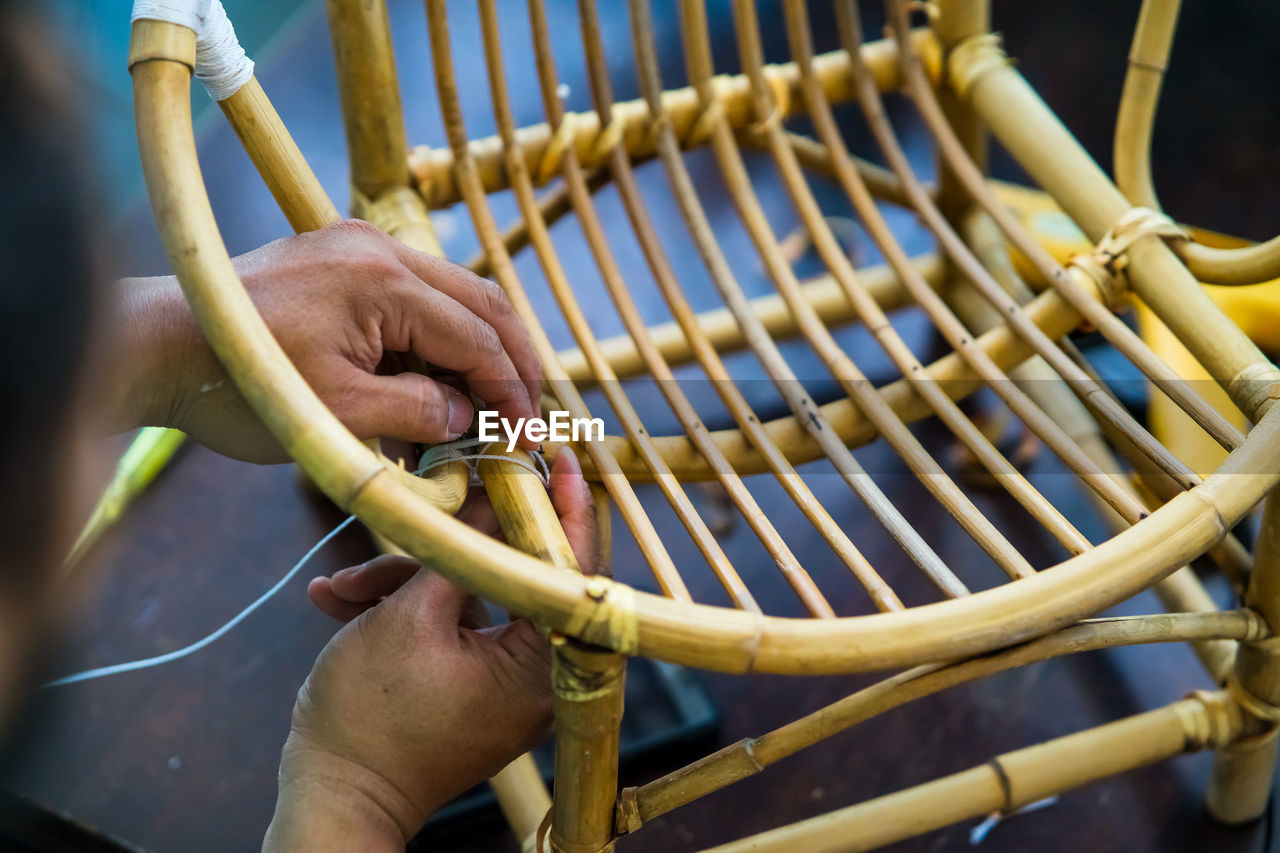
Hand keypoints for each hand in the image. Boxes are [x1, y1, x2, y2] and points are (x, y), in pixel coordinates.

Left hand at [116, 220, 541, 461]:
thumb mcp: (340, 414)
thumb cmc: (241, 384)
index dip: (510, 390)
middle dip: (511, 361)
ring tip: (487, 404)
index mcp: (382, 279)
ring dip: (475, 349)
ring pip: (450, 295)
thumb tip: (468, 417)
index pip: (476, 335)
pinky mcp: (340, 259)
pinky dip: (435, 338)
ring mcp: (357, 246)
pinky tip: (437, 380)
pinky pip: (412, 296)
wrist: (158, 347)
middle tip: (527, 414)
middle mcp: (377, 247)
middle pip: (480, 301)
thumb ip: (419, 412)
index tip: (527, 436)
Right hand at [263, 449, 597, 850]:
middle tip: (443, 493)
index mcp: (542, 667)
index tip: (561, 456)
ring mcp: (506, 686)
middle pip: (516, 576)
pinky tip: (341, 602)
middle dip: (453, 542)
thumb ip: (460, 550)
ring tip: (343, 586)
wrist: (331, 798)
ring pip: (472, 598)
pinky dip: (405, 611)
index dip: (566, 505)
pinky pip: (454, 628)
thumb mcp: (411, 616)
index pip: (572, 567)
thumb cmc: (368, 717)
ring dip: (406, 582)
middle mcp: (538, 679)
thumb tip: (494, 495)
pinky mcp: (474, 689)